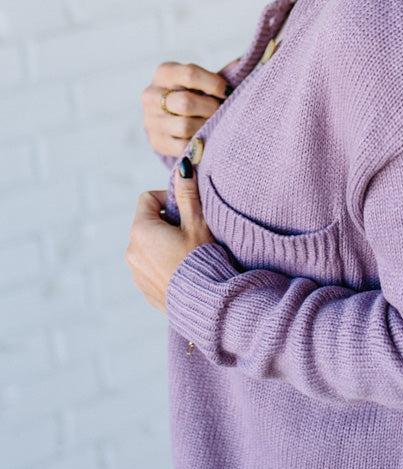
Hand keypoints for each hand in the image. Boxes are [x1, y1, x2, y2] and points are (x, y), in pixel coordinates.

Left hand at [125, 160, 215, 314]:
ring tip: (188, 253)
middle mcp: (131, 249)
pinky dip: (163, 263)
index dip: (167, 199)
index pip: (147, 199)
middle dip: (166, 223)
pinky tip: (183, 270)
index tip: (186, 211)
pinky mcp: (142, 287)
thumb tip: (184, 166)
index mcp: (141, 230)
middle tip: (190, 232)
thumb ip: (187, 193)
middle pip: (147, 223)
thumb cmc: (202, 259)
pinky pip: (150, 265)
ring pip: (148, 245)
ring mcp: (135, 271)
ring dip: (164, 243)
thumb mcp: (197, 223)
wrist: (205, 302)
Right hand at [141, 60, 236, 159]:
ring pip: (184, 126)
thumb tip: (243, 63)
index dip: (214, 84)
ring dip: (206, 126)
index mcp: (164, 73)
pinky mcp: (156, 141)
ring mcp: (151, 119)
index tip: (228, 91)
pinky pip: (182, 147)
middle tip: (222, 111)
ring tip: (215, 124)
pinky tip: (206, 137)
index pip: (189, 74)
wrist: (174, 117)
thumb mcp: (205, 79)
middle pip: (186, 102)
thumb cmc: (196, 93)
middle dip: (210, 108)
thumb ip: (224, 73)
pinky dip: (198, 143)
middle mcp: (151, 95)